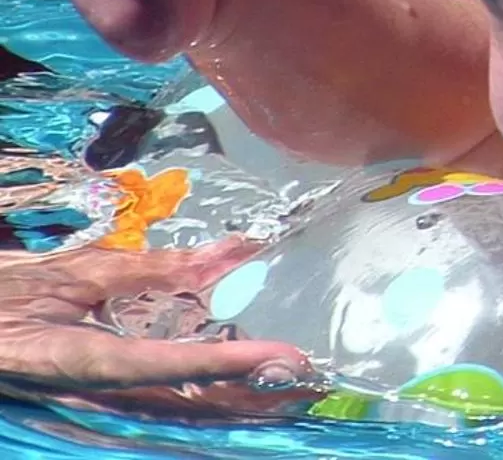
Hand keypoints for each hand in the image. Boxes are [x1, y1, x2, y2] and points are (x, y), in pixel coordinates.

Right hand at [0, 239, 315, 417]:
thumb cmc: (5, 297)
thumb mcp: (72, 274)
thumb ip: (148, 268)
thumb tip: (225, 253)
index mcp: (85, 361)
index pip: (173, 366)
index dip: (232, 364)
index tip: (286, 359)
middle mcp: (98, 393)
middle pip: (188, 403)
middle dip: (253, 397)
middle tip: (313, 385)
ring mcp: (98, 401)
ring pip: (181, 409)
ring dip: (239, 400)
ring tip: (295, 387)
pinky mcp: (101, 396)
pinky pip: (162, 398)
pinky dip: (209, 390)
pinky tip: (244, 380)